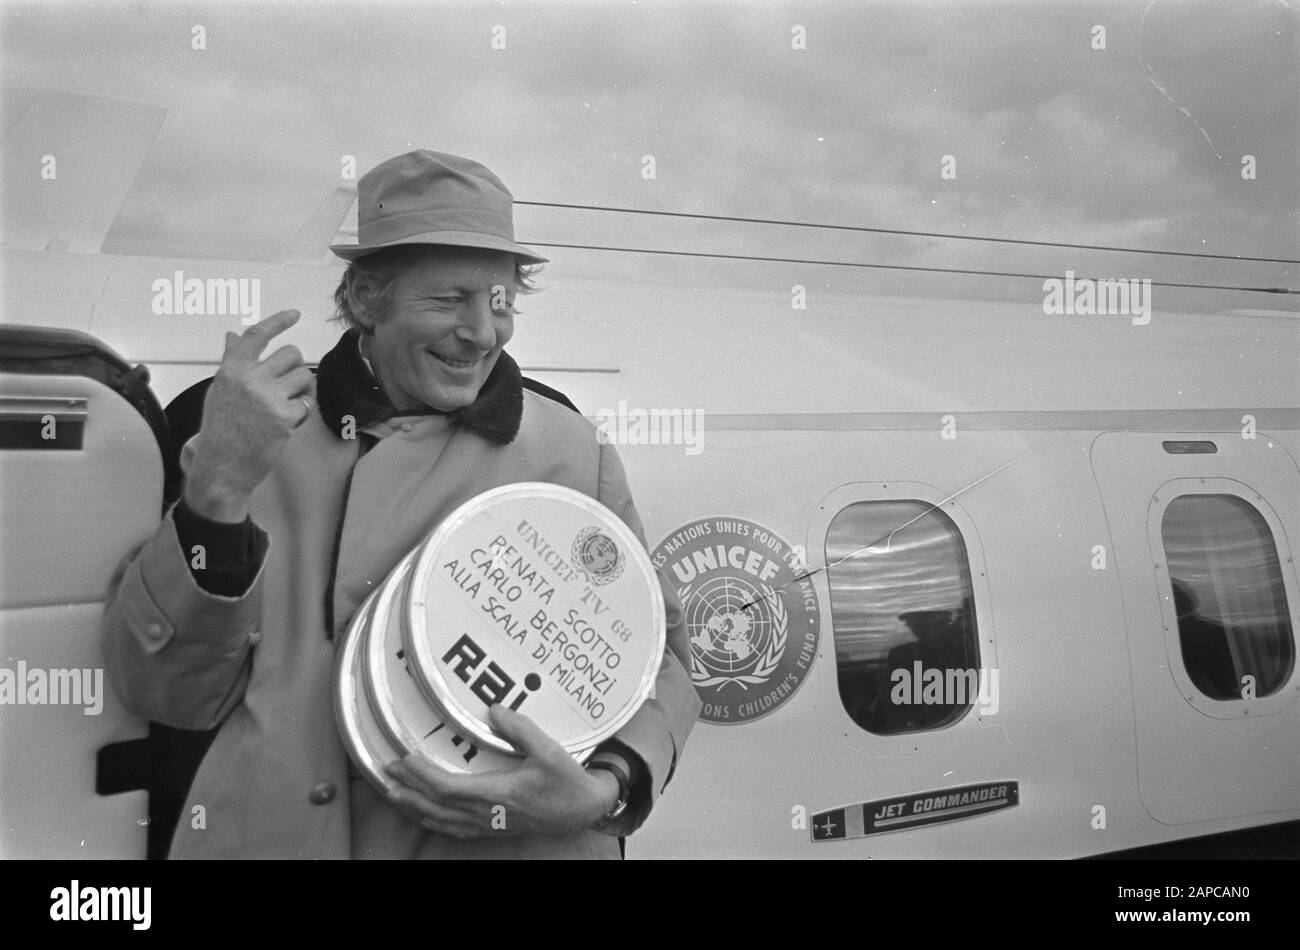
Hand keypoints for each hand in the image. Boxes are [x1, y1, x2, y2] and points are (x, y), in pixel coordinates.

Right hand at [184, 310, 315, 521]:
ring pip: (304, 375)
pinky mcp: (285, 417)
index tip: (295, 315)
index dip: (278, 321)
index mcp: (231, 370)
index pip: (257, 336)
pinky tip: (286, 422)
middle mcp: (249, 379)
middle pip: (291, 354)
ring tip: (286, 403)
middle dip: (294, 367)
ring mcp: (268, 398)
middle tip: (286, 385)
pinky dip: (301, 412)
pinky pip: (307, 403)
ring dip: (302, 388)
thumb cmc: (221, 429)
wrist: (223, 466)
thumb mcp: (220, 390)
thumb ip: (232, 363)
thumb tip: (233, 336)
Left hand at [383, 705, 619, 838]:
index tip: (405, 758)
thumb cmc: (568, 781)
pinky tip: (424, 815)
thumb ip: (520, 728)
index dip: (422, 775)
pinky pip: (454, 828)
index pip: (448, 788)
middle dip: (408, 790)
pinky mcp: (494, 828)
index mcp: (498, 794)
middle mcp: (488, 814)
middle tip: (385, 773)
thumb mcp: (550, 750)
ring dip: (415, 807)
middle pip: (437, 807)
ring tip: (393, 794)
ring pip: (442, 821)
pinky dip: (433, 820)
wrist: (585, 809)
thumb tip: (493, 709)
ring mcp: (489, 825)